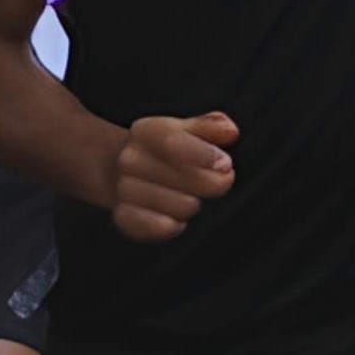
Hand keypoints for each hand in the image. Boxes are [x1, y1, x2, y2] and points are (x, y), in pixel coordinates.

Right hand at [108, 108, 235, 241]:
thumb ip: (211, 127)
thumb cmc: (166, 152)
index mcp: (146, 131)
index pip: (174, 143)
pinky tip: (173, 216)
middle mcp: (130, 159)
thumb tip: (229, 132)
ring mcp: (125, 189)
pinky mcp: (125, 218)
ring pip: (184, 207)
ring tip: (186, 196)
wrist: (125, 174)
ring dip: (192, 204)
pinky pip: (161, 228)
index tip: (225, 164)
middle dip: (212, 184)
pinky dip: (174, 225)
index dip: (206, 155)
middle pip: (191, 180)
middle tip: (215, 180)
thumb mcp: (189, 130)